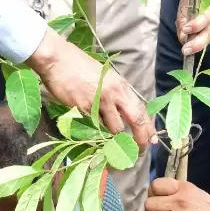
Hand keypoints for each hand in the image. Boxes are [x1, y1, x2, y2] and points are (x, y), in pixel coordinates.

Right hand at [29, 29, 154, 150]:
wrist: (57, 59)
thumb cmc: (78, 66)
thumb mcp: (104, 77)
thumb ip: (114, 93)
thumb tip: (122, 112)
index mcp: (121, 85)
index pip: (141, 109)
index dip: (148, 127)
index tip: (152, 140)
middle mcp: (115, 93)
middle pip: (136, 120)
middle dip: (140, 139)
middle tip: (140, 151)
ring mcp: (100, 101)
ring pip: (115, 128)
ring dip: (114, 138)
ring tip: (110, 143)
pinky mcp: (84, 108)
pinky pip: (95, 126)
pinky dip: (96, 132)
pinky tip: (92, 133)